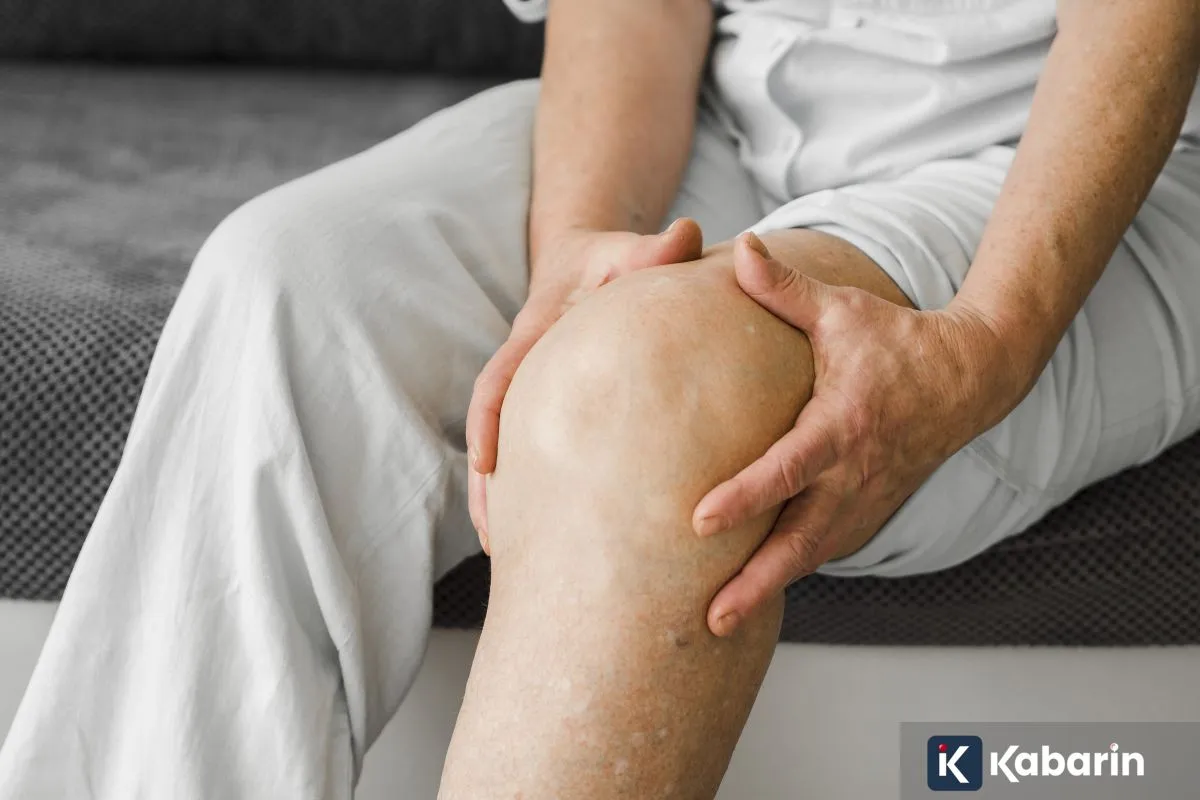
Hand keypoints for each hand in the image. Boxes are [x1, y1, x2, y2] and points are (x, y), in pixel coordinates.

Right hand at [466, 219, 704, 551]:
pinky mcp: (554, 412)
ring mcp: (539, 396)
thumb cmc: (612, 258)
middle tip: (492, 538)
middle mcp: (530, 371)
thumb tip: (687, 235)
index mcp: (534, 334)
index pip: (500, 378)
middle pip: (495, 432)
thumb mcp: (628, 249)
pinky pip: (539, 455)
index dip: (489, 419)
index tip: (486, 462)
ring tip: (509, 557)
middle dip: (488, 486)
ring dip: (505, 502)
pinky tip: (555, 537)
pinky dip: (539, 495)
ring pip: (512, 454)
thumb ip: (652, 249)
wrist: (591, 263)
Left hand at [694, 233, 1022, 635]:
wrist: (968, 379)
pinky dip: (794, 572)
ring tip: (721, 624)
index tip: (698, 522)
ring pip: (814, 555)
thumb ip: (785, 287)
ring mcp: (866, 499)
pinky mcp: (870, 511)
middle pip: (801, 541)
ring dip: (771, 590)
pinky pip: (827, 548)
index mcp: (842, 425)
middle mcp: (854, 474)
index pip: (787, 469)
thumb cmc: (895, 340)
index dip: (744, 497)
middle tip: (711, 619)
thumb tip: (737, 245)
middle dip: (757, 583)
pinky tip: (755, 591)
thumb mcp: (842, 310)